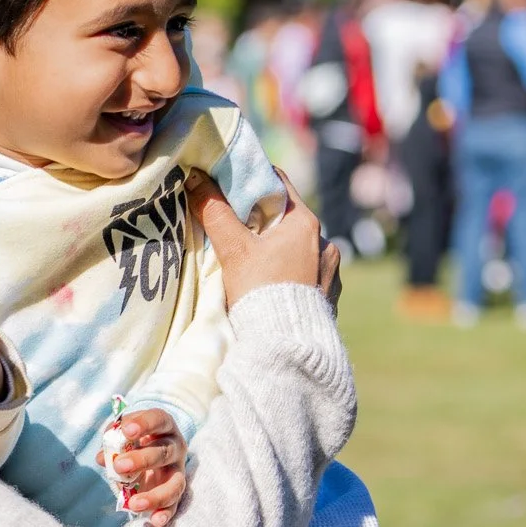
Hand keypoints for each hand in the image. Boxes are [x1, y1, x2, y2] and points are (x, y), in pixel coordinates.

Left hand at [92, 408, 188, 526]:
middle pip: (163, 452)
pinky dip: (165, 513)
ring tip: (134, 504)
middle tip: (119, 466)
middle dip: (141, 460)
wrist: (152, 452)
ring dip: (155, 495)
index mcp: (164, 426)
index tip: (126, 430)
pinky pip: (174, 504)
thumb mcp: (124, 435)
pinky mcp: (177, 491)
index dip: (144, 423)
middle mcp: (175, 447)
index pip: (158, 419)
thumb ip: (113, 442)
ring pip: (175, 483)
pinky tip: (154, 521)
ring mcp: (178, 470)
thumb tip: (102, 458)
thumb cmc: (135, 440)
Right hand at [188, 168, 333, 310]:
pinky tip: (271, 286)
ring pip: (296, 248)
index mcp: (306, 223)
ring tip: (252, 265)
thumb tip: (195, 178)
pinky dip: (288, 274)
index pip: (278, 183)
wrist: (286, 348)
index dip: (251, 181)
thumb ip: (214, 212)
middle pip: (286, 218)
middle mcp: (326, 242)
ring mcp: (331, 271)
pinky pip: (306, 274)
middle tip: (232, 228)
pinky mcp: (329, 296)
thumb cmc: (260, 292)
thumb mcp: (232, 250)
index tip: (229, 187)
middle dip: (259, 220)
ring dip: (276, 250)